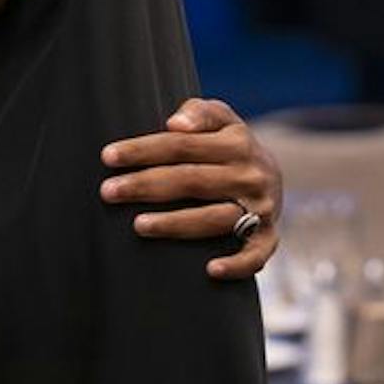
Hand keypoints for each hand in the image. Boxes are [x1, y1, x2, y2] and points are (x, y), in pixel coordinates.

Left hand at [99, 97, 282, 279]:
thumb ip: (198, 113)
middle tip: (108, 191)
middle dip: (146, 186)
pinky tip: (209, 270)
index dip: (144, 150)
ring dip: (175, 224)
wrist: (274, 177)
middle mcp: (250, 176)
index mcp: (237, 143)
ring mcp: (261, 209)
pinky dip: (237, 264)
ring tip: (138, 225)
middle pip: (191, 180)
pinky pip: (256, 255)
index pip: (182, 146)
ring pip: (214, 218)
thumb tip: (175, 123)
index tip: (108, 157)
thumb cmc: (230, 145)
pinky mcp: (269, 237)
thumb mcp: (221, 118)